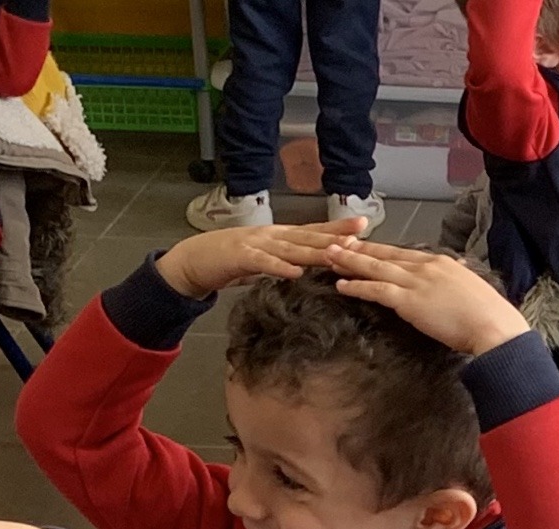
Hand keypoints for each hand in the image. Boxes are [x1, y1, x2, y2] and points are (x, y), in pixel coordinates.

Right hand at [155, 218, 366, 299]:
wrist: (193, 260)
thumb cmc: (232, 261)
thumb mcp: (266, 260)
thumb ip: (288, 261)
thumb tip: (313, 268)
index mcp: (280, 237)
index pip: (314, 231)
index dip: (338, 228)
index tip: (364, 225)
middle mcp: (272, 236)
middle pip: (308, 237)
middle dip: (336, 236)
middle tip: (361, 237)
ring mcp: (256, 244)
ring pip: (291, 248)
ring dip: (315, 251)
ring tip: (338, 254)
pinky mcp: (240, 257)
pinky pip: (263, 263)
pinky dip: (279, 267)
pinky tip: (296, 272)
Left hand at [325, 240, 531, 355]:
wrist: (494, 328)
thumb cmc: (490, 315)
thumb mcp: (474, 288)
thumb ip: (461, 278)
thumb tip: (460, 269)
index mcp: (442, 263)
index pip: (404, 253)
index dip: (382, 248)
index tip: (365, 243)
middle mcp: (425, 267)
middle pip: (385, 255)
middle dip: (358, 248)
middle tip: (335, 242)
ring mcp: (416, 282)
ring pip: (375, 267)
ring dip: (349, 262)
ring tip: (328, 257)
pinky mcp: (408, 301)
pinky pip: (376, 290)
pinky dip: (357, 286)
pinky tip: (341, 285)